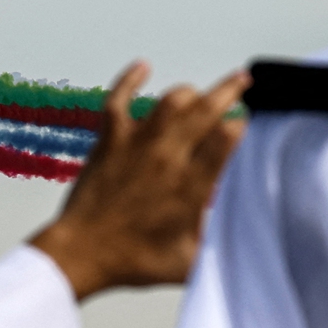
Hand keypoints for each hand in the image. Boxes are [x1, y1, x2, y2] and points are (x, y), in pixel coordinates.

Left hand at [30, 61, 249, 300]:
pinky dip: (130, 79)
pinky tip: (142, 67)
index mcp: (188, 187)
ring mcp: (135, 144)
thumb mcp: (189, 261)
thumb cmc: (132, 260)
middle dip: (228, 91)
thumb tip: (237, 231)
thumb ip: (216, 240)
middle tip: (241, 81)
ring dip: (190, 93)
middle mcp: (165, 158)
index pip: (224, 141)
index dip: (239, 125)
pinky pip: (119, 98)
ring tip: (200, 95)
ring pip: (170, 101)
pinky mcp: (110, 139)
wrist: (82, 253)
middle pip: (204, 111)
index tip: (246, 120)